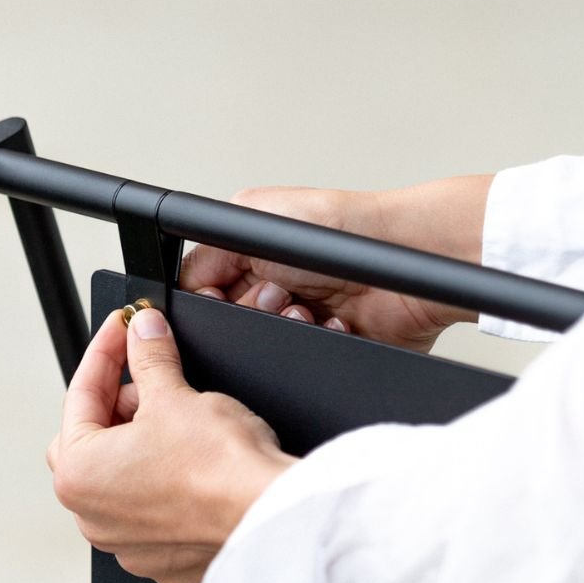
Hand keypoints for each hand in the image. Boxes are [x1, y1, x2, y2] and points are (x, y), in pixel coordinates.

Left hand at [47, 306, 295, 582]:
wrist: (270, 514)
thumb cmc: (219, 468)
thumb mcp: (175, 394)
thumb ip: (149, 356)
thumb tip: (144, 333)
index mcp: (79, 475)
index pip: (81, 395)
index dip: (106, 351)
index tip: (123, 328)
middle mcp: (93, 517)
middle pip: (93, 437)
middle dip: (120, 400)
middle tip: (151, 375)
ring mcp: (128, 543)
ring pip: (121, 474)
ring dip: (141, 440)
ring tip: (177, 416)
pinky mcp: (165, 556)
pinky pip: (151, 506)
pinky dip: (163, 478)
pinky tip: (189, 458)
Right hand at [180, 181, 490, 351]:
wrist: (405, 255)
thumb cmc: (340, 226)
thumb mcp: (254, 220)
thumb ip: (205, 251)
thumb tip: (178, 287)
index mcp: (253, 254)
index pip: (208, 292)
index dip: (215, 302)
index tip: (226, 300)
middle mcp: (277, 285)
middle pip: (235, 324)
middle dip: (255, 314)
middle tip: (280, 294)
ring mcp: (305, 317)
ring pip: (269, 348)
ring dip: (287, 332)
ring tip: (310, 309)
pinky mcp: (334, 343)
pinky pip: (308, 362)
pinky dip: (320, 344)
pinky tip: (334, 323)